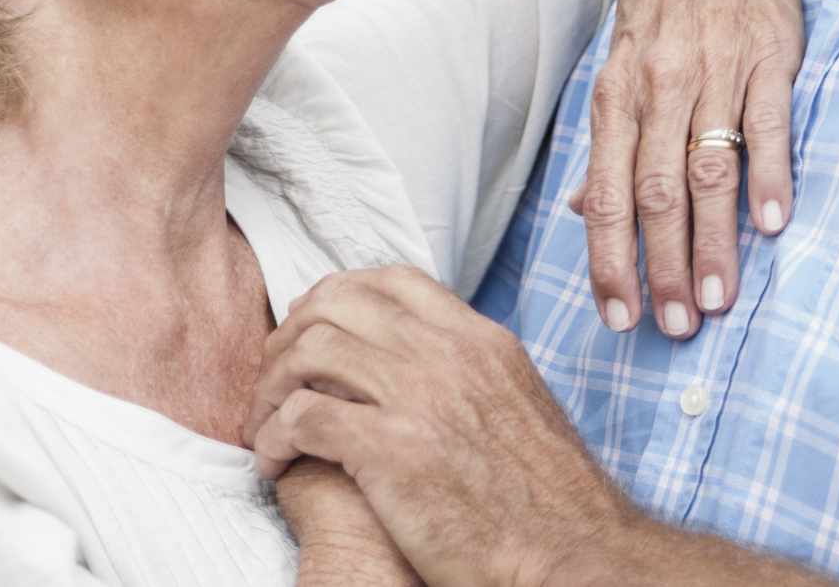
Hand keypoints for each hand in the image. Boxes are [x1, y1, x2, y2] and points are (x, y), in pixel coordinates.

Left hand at [248, 267, 633, 586]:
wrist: (573, 557)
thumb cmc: (545, 502)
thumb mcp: (518, 405)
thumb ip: (469, 372)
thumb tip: (426, 362)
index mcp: (480, 340)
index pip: (391, 280)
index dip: (336, 296)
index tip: (313, 330)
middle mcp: (447, 354)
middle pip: (336, 303)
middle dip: (290, 336)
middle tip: (274, 378)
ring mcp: (418, 397)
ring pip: (308, 352)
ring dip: (271, 387)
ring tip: (265, 424)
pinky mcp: (391, 450)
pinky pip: (300, 418)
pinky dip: (273, 436)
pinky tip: (274, 462)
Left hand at [579, 0, 800, 339]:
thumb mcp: (620, 58)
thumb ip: (608, 140)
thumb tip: (585, 210)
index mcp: (617, 92)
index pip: (608, 194)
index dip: (610, 260)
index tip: (619, 317)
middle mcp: (660, 84)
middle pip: (656, 194)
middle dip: (662, 267)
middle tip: (676, 326)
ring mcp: (716, 68)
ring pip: (709, 170)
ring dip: (714, 241)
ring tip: (719, 299)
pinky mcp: (770, 53)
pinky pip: (768, 123)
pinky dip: (771, 176)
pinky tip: (774, 225)